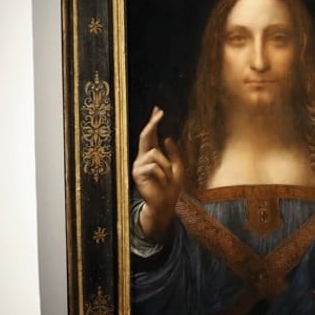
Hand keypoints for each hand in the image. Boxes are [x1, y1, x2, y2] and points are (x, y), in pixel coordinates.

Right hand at [131, 107, 184, 238]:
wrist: (165, 205)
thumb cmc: (171, 188)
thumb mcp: (177, 168)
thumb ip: (173, 154)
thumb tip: (167, 138)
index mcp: (152, 156)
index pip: (151, 135)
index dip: (153, 122)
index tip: (158, 110)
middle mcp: (143, 158)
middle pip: (145, 135)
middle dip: (153, 123)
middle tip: (160, 112)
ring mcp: (138, 165)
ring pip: (155, 154)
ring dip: (166, 166)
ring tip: (167, 178)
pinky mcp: (137, 174)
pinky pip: (153, 166)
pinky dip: (162, 174)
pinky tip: (161, 182)